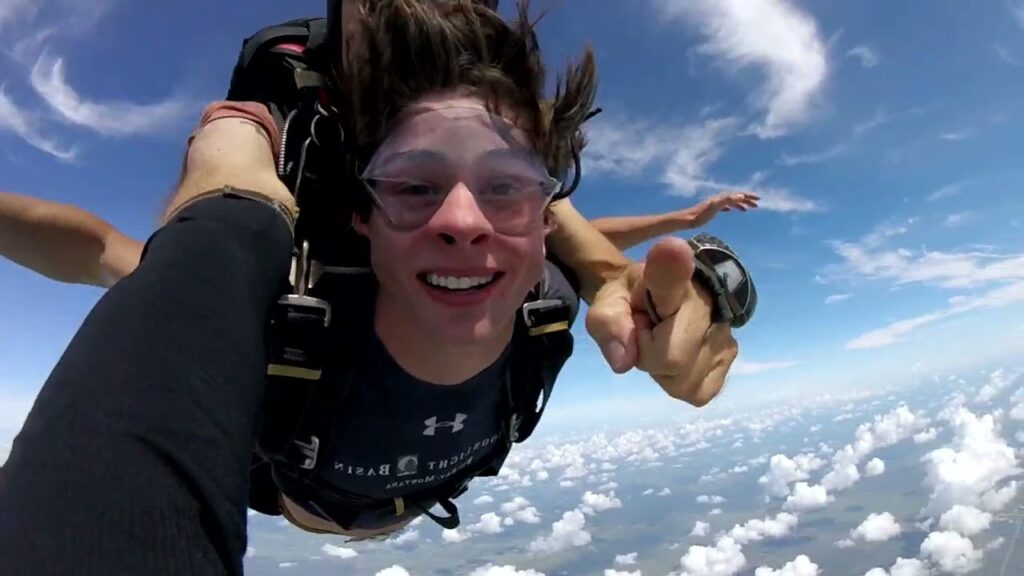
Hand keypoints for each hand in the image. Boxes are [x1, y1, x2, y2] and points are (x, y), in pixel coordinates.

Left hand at [585, 237, 737, 405]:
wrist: (669, 295)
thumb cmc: (636, 296)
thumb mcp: (610, 302)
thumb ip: (610, 325)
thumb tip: (623, 362)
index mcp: (669, 279)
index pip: (671, 275)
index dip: (671, 267)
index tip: (672, 249)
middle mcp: (707, 302)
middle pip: (672, 360)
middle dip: (648, 355)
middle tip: (646, 332)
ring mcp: (725, 330)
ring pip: (685, 381)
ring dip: (665, 371)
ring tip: (661, 342)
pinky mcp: (730, 356)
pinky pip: (700, 390)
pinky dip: (684, 381)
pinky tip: (678, 357)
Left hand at [689, 191, 758, 227]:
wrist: (686, 220)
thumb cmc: (699, 216)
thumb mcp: (714, 207)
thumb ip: (727, 201)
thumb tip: (741, 195)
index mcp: (721, 198)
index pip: (738, 195)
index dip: (749, 197)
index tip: (759, 199)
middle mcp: (718, 199)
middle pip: (736, 197)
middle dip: (747, 200)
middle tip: (757, 204)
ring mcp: (714, 203)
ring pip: (730, 201)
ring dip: (740, 203)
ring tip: (747, 209)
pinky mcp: (710, 209)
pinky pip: (724, 206)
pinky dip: (730, 207)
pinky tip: (731, 210)